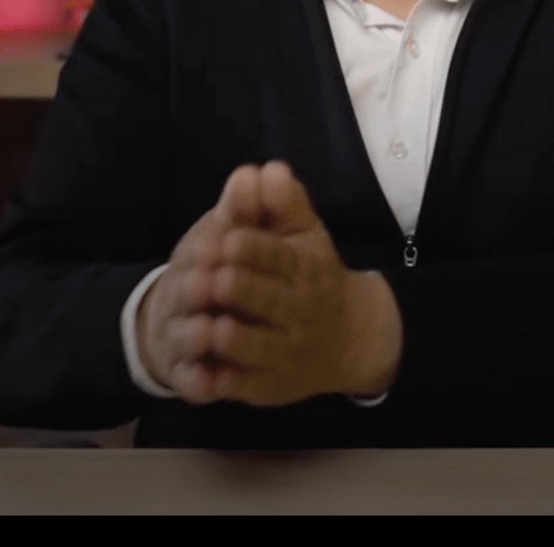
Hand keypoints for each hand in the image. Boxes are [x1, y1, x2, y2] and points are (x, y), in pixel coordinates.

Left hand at [136, 161, 402, 406]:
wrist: (351, 338)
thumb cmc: (313, 274)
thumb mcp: (303, 233)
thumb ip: (282, 203)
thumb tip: (271, 168)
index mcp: (306, 269)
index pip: (280, 256)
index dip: (253, 249)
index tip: (226, 238)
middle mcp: (300, 311)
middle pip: (268, 300)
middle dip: (237, 290)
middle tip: (204, 279)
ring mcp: (287, 352)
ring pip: (258, 347)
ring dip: (232, 337)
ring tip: (207, 327)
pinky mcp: (271, 385)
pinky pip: (246, 385)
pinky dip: (224, 382)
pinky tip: (203, 372)